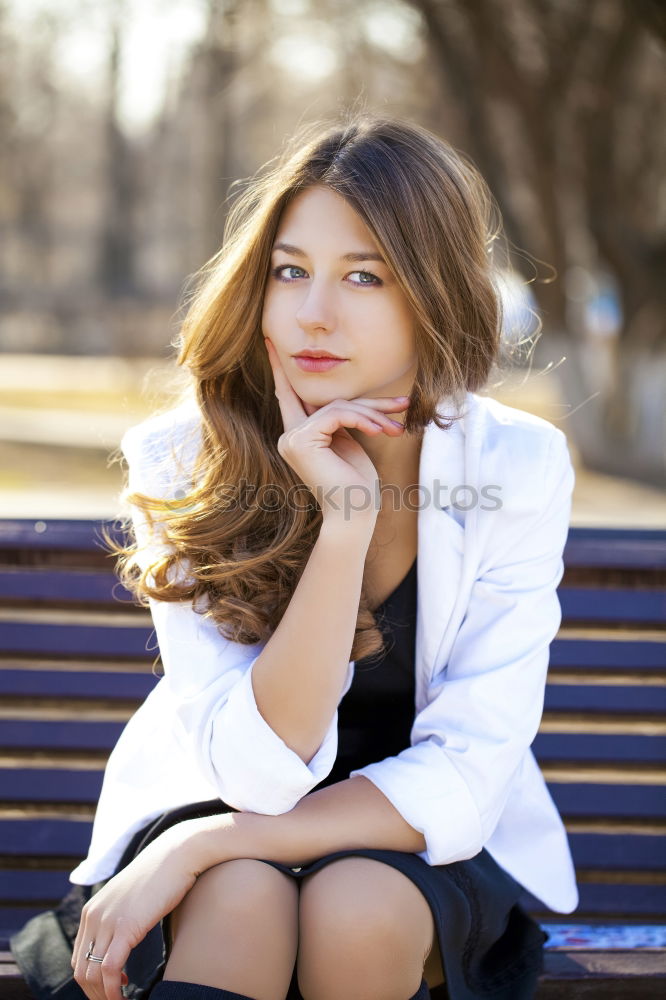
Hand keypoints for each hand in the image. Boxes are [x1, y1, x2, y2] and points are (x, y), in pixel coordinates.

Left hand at [71, 824, 202, 999]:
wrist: (177, 855)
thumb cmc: (161, 878)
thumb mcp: (131, 899)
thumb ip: (119, 917)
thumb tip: (123, 940)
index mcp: (92, 911)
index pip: (79, 959)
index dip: (92, 981)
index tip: (112, 988)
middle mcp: (93, 916)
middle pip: (81, 970)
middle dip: (95, 993)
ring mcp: (107, 921)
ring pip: (93, 974)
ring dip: (104, 996)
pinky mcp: (125, 927)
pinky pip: (110, 969)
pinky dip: (113, 991)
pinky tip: (126, 995)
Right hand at [264, 337, 409, 524]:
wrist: (355, 514)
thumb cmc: (357, 486)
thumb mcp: (349, 444)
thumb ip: (340, 420)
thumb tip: (349, 403)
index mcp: (298, 437)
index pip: (289, 395)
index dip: (280, 369)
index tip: (269, 340)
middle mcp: (289, 436)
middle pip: (330, 401)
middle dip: (369, 403)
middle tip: (403, 404)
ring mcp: (292, 439)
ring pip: (338, 406)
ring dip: (373, 416)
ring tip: (398, 430)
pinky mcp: (302, 441)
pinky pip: (337, 414)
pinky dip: (364, 420)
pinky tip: (383, 431)